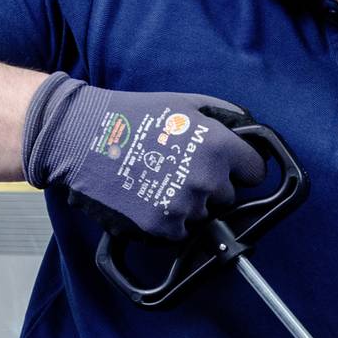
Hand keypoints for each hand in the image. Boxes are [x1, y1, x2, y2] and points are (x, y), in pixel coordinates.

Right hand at [19, 72, 265, 239]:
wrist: (81, 138)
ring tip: (159, 181)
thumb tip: (250, 132)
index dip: (240, 168)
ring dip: (188, 205)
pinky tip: (147, 197)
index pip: (255, 173)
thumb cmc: (133, 116)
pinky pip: (179, 233)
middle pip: (229, 197)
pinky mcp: (161, 228)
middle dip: (211, 186)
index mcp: (219, 148)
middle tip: (180, 169)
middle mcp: (207, 180)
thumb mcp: (185, 103)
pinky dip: (167, 221)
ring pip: (203, 217)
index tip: (226, 167)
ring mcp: (185, 207)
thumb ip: (226, 117)